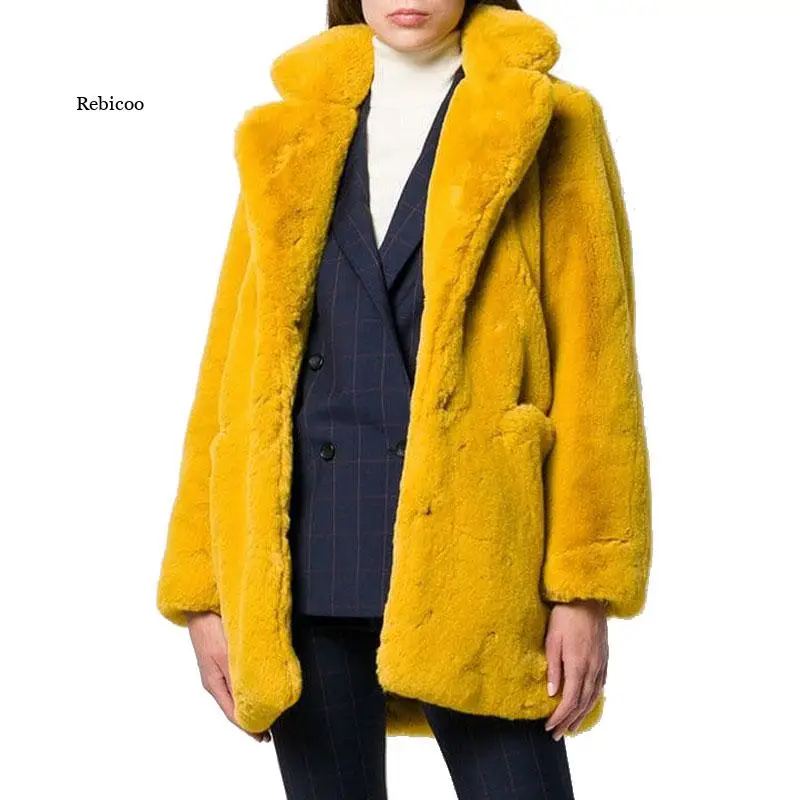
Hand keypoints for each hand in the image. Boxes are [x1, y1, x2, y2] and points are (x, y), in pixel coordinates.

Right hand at [186, 611, 271, 742]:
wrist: (200, 606)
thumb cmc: (211, 629)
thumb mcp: (227, 656)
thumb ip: (238, 679)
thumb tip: (251, 700)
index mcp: (214, 684)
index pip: (233, 713)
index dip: (248, 727)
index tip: (262, 737)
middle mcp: (215, 680)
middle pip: (234, 705)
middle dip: (250, 718)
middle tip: (268, 730)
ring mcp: (217, 669)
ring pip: (236, 693)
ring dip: (249, 703)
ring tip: (265, 712)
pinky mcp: (222, 658)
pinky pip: (236, 680)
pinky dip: (246, 689)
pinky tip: (255, 688)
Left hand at [543, 600, 607, 739]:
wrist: (587, 599)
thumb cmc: (565, 616)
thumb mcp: (552, 640)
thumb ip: (554, 668)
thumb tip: (552, 693)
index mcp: (578, 665)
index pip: (570, 700)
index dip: (560, 717)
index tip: (549, 727)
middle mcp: (592, 669)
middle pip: (582, 704)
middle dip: (569, 721)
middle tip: (557, 735)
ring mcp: (601, 664)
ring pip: (593, 698)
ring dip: (582, 715)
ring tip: (572, 728)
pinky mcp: (604, 659)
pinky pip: (600, 686)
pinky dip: (593, 701)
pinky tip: (587, 705)